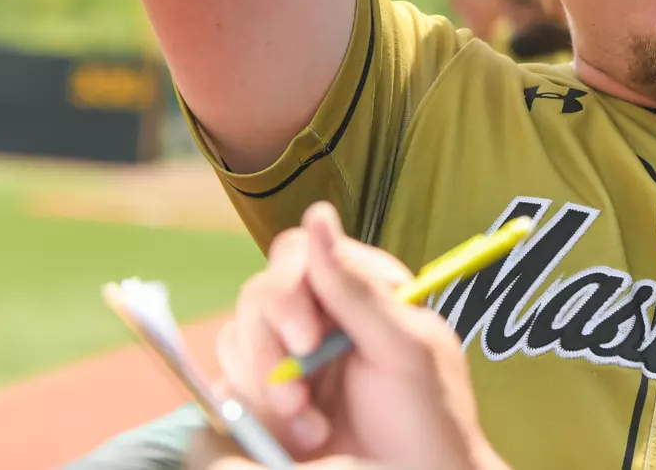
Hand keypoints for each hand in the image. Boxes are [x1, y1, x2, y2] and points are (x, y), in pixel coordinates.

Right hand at [214, 203, 504, 469]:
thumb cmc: (428, 415)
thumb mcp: (403, 348)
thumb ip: (355, 288)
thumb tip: (318, 215)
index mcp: (357, 289)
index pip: (297, 255)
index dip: (290, 292)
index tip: (307, 341)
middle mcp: (318, 315)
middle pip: (257, 297)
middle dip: (271, 350)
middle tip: (301, 400)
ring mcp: (289, 357)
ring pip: (236, 341)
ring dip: (266, 389)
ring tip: (313, 428)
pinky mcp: (267, 400)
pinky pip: (227, 388)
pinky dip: (250, 414)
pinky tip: (297, 439)